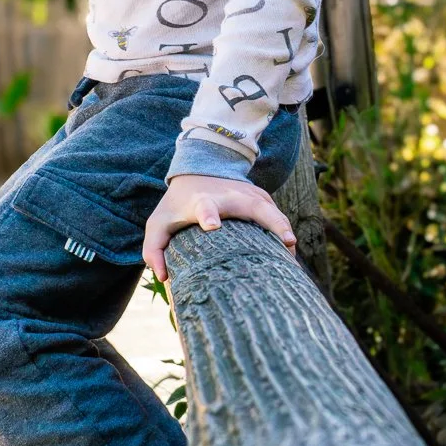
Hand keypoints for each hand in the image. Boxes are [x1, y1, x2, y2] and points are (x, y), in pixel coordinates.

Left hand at [142, 173, 296, 281]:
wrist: (198, 169)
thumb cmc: (177, 205)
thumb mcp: (159, 223)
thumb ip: (154, 249)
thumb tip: (164, 276)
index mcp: (202, 203)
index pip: (205, 207)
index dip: (208, 215)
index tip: (212, 225)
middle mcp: (229, 196)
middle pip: (254, 206)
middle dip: (272, 222)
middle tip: (287, 242)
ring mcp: (247, 194)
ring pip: (272, 210)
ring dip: (284, 229)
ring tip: (292, 255)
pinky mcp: (259, 197)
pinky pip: (276, 214)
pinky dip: (284, 231)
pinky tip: (289, 253)